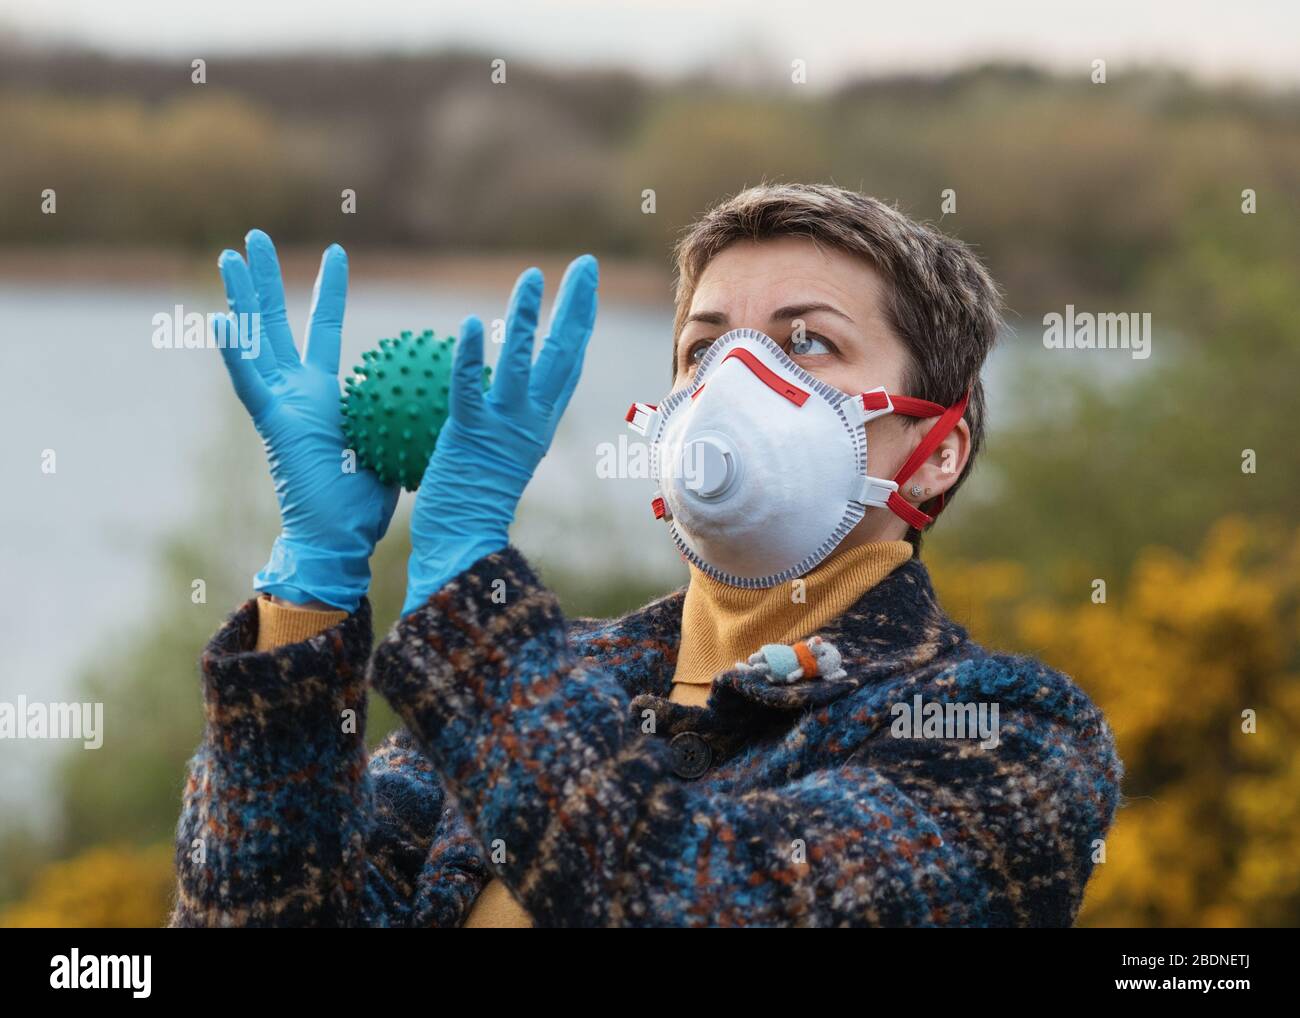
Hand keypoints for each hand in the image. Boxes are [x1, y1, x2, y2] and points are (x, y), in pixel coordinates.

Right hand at [216, 229, 398, 610]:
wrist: (339, 538)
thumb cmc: (366, 501)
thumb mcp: (393, 442)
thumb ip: (405, 412)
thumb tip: (442, 389)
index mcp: (322, 394)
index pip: (322, 330)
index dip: (327, 293)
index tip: (335, 255)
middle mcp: (293, 393)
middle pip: (275, 323)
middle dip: (264, 280)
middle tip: (255, 237)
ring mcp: (278, 406)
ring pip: (254, 341)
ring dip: (242, 299)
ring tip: (230, 255)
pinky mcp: (272, 425)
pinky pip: (251, 385)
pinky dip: (235, 355)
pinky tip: (219, 322)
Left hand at [403, 255, 598, 614]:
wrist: (462, 548)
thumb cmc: (469, 508)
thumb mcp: (491, 457)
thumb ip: (493, 423)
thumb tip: (483, 397)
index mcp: (538, 424)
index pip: (566, 366)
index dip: (579, 323)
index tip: (584, 287)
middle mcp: (530, 422)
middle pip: (563, 355)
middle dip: (576, 306)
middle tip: (584, 264)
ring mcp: (502, 429)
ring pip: (521, 363)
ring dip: (528, 318)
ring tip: (532, 276)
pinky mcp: (469, 437)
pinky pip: (470, 392)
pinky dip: (470, 359)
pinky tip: (470, 325)